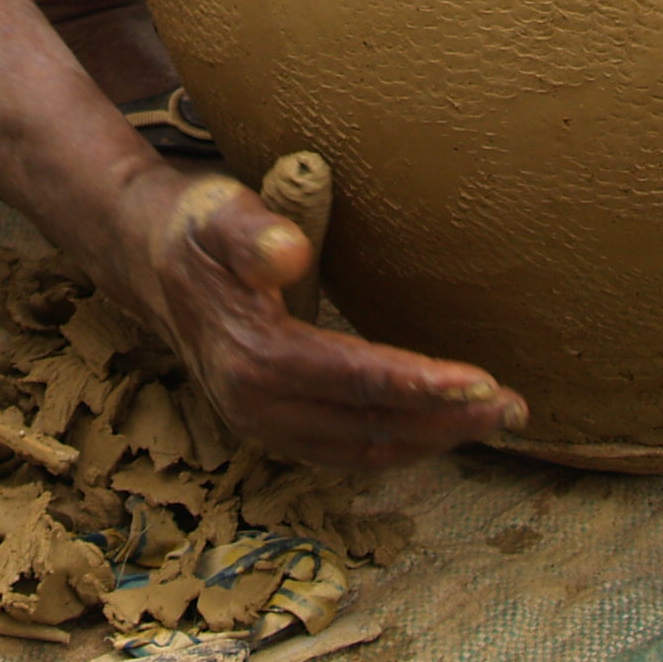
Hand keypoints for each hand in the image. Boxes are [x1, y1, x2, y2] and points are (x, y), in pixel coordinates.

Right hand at [115, 167, 523, 468]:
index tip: (481, 382)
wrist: (149, 258)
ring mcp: (262, 425)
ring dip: (432, 441)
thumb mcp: (218, 211)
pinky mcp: (273, 426)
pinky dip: (400, 444)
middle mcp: (255, 406)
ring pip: (363, 450)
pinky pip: (347, 450)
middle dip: (445, 423)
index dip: (419, 385)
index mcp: (252, 357)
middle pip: (367, 428)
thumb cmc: (198, 226)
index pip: (353, 381)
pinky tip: (439, 428)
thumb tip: (290, 252)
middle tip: (513, 409)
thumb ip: (253, 231)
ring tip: (495, 422)